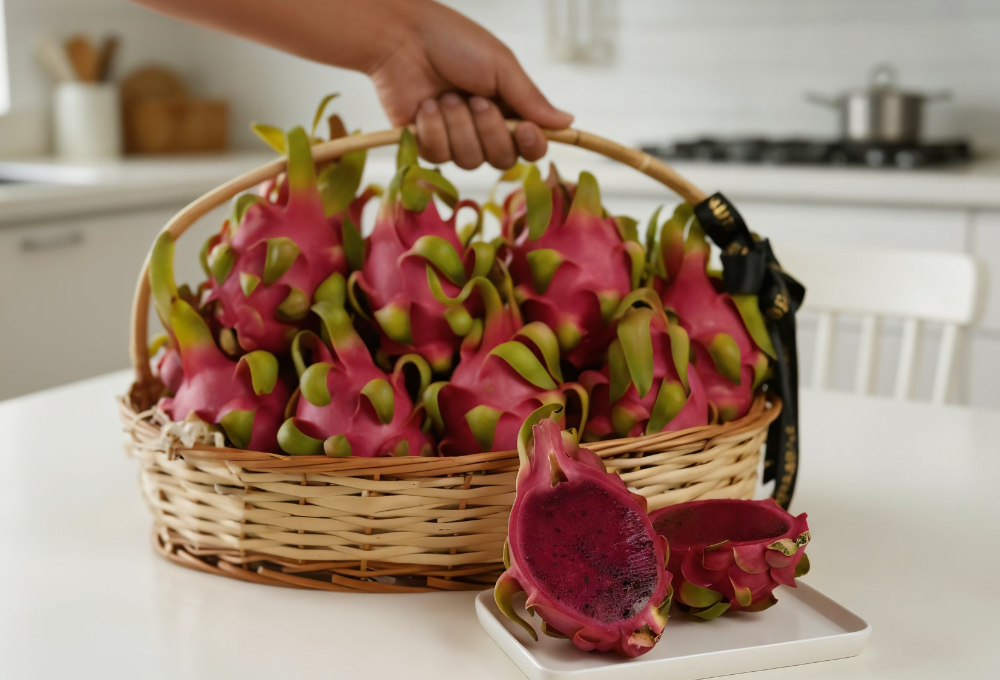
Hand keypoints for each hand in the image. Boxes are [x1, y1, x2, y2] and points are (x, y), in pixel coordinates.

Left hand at [369, 0, 572, 168]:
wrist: (400, 39)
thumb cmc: (452, 42)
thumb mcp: (500, 65)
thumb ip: (531, 99)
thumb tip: (568, 123)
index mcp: (508, 107)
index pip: (531, 145)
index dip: (532, 145)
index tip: (526, 129)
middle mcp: (484, 127)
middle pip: (503, 159)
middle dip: (489, 131)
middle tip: (474, 99)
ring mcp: (455, 138)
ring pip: (470, 161)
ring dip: (457, 126)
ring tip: (445, 97)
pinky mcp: (427, 144)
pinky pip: (439, 156)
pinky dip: (433, 129)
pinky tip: (425, 105)